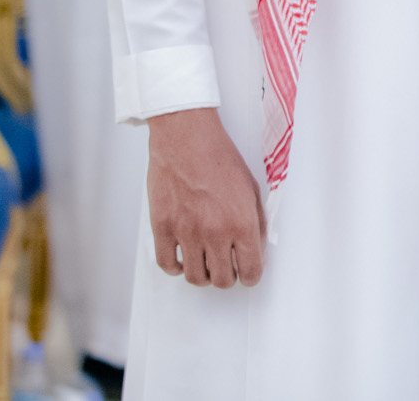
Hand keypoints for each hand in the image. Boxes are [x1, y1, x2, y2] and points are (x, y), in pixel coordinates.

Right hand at [146, 107, 264, 287]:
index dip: (251, 276)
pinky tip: (183, 257)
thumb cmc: (221, 159)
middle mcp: (215, 232)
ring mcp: (186, 232)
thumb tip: (257, 252)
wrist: (187, 139)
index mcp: (242, 222)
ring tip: (205, 260)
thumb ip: (257, 224)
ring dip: (203, 274)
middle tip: (227, 264)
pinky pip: (167, 265)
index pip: (251, 271)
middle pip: (222, 280)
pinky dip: (176, 267)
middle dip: (227, 276)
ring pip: (195, 277)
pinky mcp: (162, 228)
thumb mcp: (252, 189)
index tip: (247, 273)